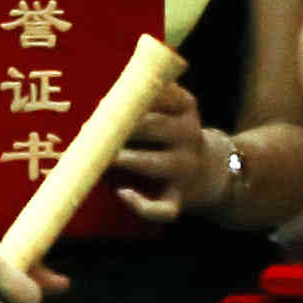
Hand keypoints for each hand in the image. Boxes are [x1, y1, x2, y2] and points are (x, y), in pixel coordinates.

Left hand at [105, 79, 232, 224]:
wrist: (210, 171)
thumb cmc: (173, 134)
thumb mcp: (172, 107)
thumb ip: (146, 97)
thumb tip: (104, 100)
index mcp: (185, 108)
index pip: (160, 95)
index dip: (130, 100)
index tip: (105, 103)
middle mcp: (189, 136)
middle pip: (155, 126)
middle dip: (122, 127)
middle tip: (92, 130)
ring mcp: (185, 169)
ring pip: (155, 163)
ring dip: (127, 159)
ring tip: (104, 159)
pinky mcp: (178, 199)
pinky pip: (162, 208)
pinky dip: (142, 205)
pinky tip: (123, 193)